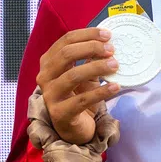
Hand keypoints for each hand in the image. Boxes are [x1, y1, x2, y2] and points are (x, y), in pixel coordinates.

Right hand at [36, 27, 120, 144]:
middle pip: (66, 55)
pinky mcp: (60, 113)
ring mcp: (50, 95)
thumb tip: (108, 41)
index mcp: (49, 63)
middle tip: (112, 50)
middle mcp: (45, 77)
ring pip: (73, 76)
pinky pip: (82, 100)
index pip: (65, 41)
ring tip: (115, 65)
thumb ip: (90, 58)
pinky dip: (101, 92)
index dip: (87, 35)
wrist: (74, 126)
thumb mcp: (84, 73)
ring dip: (97, 67)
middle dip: (91, 48)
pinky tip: (115, 87)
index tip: (108, 35)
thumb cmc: (78, 96)